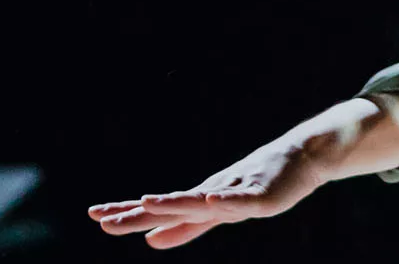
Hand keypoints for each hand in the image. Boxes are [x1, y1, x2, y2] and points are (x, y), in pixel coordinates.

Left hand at [87, 135, 334, 248]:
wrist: (303, 157)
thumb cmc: (257, 183)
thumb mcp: (217, 212)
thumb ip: (185, 228)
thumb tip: (150, 241)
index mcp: (198, 202)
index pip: (156, 210)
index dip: (127, 213)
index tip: (94, 215)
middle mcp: (210, 195)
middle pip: (169, 206)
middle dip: (137, 213)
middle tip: (102, 219)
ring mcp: (234, 193)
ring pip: (199, 200)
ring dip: (174, 202)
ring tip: (149, 202)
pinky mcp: (261, 194)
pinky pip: (241, 199)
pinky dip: (225, 199)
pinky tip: (211, 200)